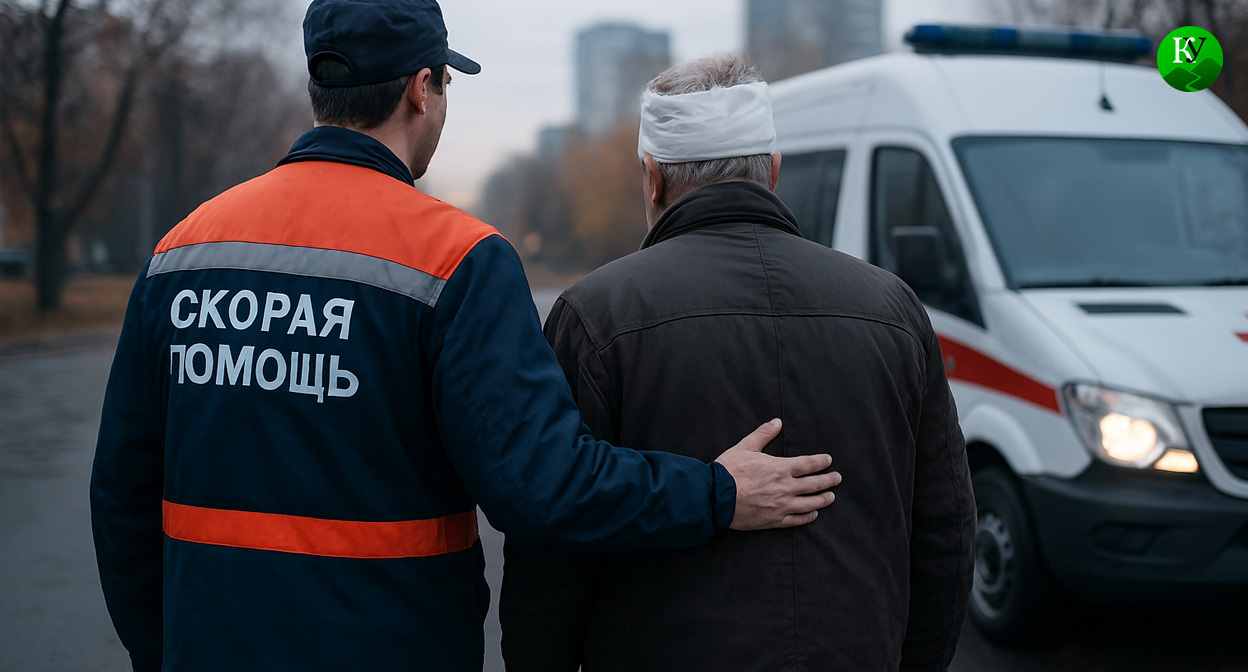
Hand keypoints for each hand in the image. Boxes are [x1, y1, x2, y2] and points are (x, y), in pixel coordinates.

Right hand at [715, 419, 840, 529]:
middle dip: (828, 480)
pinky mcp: (774, 520)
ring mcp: (781, 506)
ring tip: (831, 497)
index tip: (828, 460)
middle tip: (838, 478)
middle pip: (814, 484)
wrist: (715, 497)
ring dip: (823, 499)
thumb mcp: (745, 447)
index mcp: (780, 468)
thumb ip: (763, 434)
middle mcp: (785, 488)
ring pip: (809, 504)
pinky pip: (796, 520)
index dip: (821, 462)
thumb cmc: (729, 470)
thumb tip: (776, 421)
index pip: (808, 464)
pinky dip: (807, 517)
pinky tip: (813, 514)